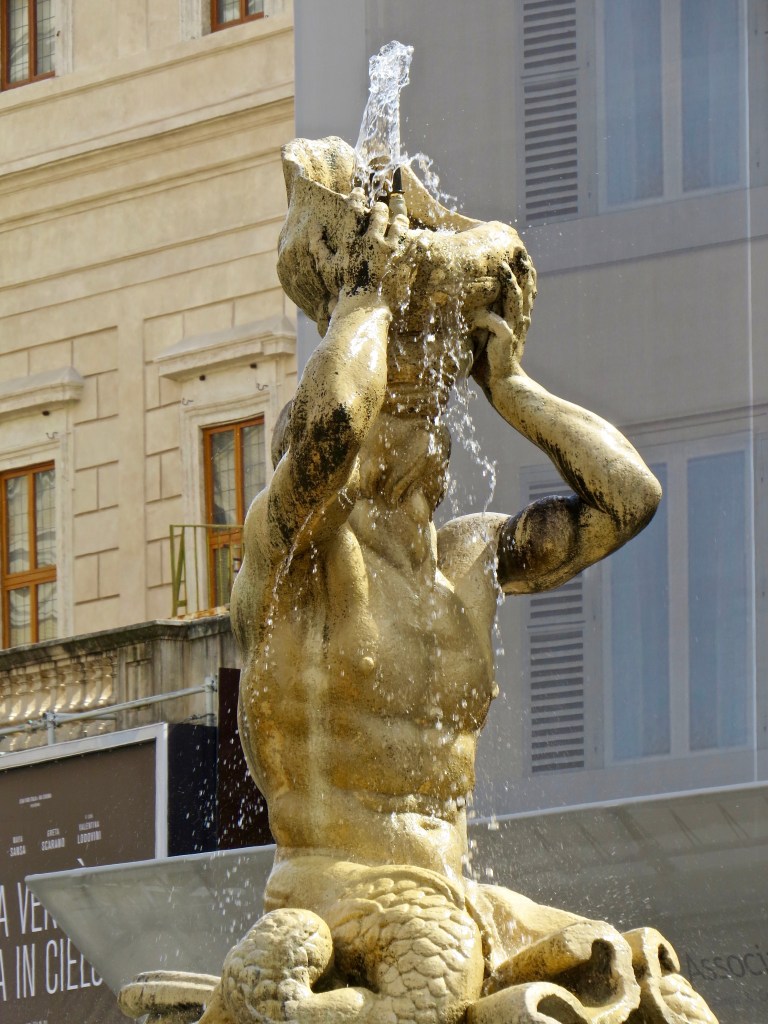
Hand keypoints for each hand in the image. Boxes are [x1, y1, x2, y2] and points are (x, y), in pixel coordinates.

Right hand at [308, 188, 409, 303]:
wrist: (364, 311)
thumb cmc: (343, 290)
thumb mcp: (327, 267)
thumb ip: (318, 246)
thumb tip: (314, 227)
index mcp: (353, 240)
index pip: (354, 207)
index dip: (357, 196)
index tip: (359, 193)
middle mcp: (373, 241)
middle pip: (380, 212)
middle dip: (380, 208)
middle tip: (380, 208)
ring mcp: (392, 251)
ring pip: (400, 223)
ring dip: (399, 219)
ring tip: (398, 220)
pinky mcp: (406, 261)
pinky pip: (418, 243)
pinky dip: (419, 240)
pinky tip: (419, 237)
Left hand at [470, 256, 535, 385]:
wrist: (502, 383)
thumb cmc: (491, 364)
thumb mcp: (486, 337)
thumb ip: (483, 322)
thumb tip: (469, 308)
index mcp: (518, 319)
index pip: (526, 292)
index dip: (525, 275)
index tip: (522, 258)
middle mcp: (520, 320)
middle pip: (526, 289)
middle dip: (523, 269)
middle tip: (520, 250)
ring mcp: (515, 327)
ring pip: (517, 297)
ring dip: (512, 279)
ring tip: (506, 262)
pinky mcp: (507, 336)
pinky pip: (500, 316)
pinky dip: (492, 308)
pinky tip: (488, 299)